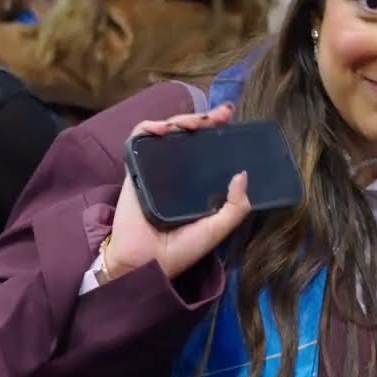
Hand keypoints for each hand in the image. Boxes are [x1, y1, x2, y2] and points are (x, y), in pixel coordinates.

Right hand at [106, 103, 250, 279]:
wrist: (144, 263)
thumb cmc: (180, 250)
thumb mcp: (216, 230)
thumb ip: (235, 208)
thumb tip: (243, 174)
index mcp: (196, 184)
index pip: (208, 149)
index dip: (218, 130)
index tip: (229, 117)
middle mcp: (177, 173)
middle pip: (189, 135)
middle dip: (204, 119)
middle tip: (220, 113)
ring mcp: (155, 169)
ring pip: (166, 132)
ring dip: (181, 120)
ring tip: (194, 123)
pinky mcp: (134, 169)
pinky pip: (137, 141)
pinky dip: (147, 128)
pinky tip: (162, 129)